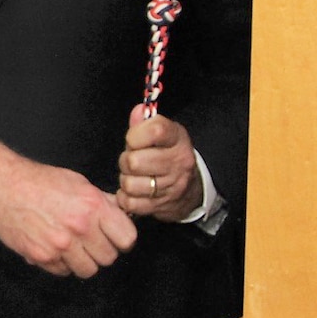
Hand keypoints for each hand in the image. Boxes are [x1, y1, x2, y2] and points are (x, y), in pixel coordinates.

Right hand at [0, 156, 136, 277]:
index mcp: (92, 206)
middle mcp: (79, 227)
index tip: (113, 235)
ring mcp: (60, 245)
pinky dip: (60, 263)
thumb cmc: (37, 180)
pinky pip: (63, 271)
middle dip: (100, 249)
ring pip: (88, 270)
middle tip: (87, 239)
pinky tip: (51, 245)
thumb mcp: (76, 182)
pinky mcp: (42, 256)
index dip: (121, 237)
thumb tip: (120, 213)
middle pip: (109, 258)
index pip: (127, 238)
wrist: (1, 185)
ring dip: (81, 260)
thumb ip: (100, 200)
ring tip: (70, 245)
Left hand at [116, 106, 203, 221]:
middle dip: (126, 160)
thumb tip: (138, 111)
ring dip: (126, 180)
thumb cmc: (168, 155)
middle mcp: (178, 164)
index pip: (155, 131)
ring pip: (130, 183)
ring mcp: (171, 187)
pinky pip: (129, 202)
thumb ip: (145, 122)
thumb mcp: (162, 134)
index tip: (133, 139)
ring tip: (134, 176)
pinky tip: (134, 191)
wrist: (191, 189)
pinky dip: (126, 197)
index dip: (135, 134)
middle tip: (132, 160)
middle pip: (135, 161)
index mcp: (178, 140)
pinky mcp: (161, 207)